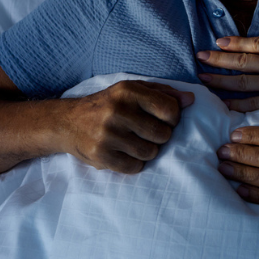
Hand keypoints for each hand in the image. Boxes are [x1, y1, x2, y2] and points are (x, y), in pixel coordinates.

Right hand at [64, 80, 193, 173]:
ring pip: (150, 153)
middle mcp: (117, 111)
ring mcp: (107, 134)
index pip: (170, 110)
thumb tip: (191, 100)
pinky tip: (124, 152)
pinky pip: (135, 167)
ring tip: (134, 142)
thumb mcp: (132, 90)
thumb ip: (163, 93)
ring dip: (147, 151)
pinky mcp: (100, 155)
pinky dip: (134, 163)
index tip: (163, 119)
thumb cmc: (108, 105)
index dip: (173, 118)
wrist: (67, 123)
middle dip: (160, 136)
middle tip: (146, 132)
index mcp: (128, 91)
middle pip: (163, 134)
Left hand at [197, 17, 258, 113]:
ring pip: (241, 81)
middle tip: (200, 57)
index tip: (219, 41)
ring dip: (220, 80)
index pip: (256, 43)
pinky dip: (236, 104)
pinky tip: (222, 105)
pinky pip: (252, 104)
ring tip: (203, 79)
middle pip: (241, 60)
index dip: (236, 42)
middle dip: (218, 58)